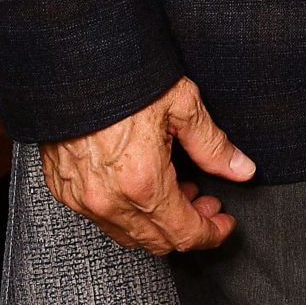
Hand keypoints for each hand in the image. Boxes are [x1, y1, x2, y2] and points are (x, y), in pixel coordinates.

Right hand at [40, 75, 254, 254]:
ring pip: (127, 234)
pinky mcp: (64, 188)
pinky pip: (101, 217)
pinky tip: (141, 182)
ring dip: (157, 221)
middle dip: (188, 226)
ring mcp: (82, 199)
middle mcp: (108, 201)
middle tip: (205, 199)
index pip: (184, 233)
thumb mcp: (182, 105)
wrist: (74, 63)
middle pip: (157, 241)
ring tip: (177, 187)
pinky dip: (127, 210)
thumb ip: (213, 145)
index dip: (211, 233)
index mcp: (143, 183)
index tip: (224, 222)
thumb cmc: (127, 79)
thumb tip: (242, 169)